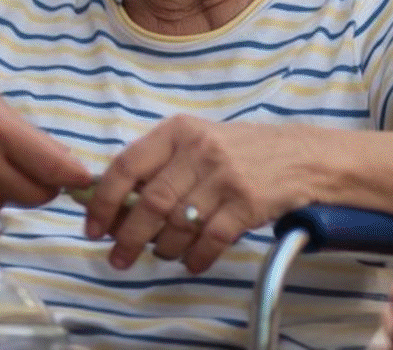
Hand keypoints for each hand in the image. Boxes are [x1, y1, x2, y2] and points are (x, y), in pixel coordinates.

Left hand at [81, 117, 314, 273]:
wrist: (299, 155)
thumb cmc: (238, 151)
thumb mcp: (195, 141)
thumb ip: (157, 165)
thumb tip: (112, 203)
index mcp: (177, 131)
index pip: (126, 165)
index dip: (103, 200)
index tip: (93, 227)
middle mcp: (199, 150)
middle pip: (150, 203)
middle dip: (127, 237)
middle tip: (118, 257)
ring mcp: (225, 177)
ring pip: (178, 225)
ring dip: (163, 249)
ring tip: (163, 254)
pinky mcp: (247, 204)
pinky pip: (210, 240)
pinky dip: (196, 258)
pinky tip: (192, 263)